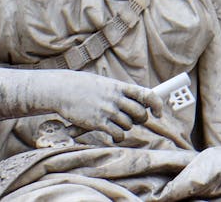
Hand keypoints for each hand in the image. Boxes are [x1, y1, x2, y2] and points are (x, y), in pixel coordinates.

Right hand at [44, 70, 163, 141]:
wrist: (62, 90)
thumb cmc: (83, 86)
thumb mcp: (104, 83)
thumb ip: (120, 92)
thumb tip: (140, 103)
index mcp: (118, 86)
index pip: (146, 94)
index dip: (156, 104)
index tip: (158, 112)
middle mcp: (115, 98)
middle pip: (140, 114)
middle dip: (138, 119)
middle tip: (130, 118)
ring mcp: (107, 110)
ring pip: (128, 125)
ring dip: (123, 127)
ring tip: (112, 121)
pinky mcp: (99, 122)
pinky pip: (117, 135)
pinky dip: (117, 136)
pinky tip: (111, 133)